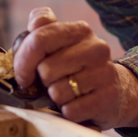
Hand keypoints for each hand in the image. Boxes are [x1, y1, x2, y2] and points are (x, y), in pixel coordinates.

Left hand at [12, 7, 137, 130]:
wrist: (114, 91)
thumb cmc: (76, 67)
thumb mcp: (61, 44)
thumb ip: (42, 29)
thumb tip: (32, 25)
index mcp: (80, 30)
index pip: (39, 39)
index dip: (23, 61)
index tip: (23, 75)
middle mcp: (96, 47)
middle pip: (46, 69)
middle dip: (42, 81)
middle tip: (52, 82)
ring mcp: (104, 71)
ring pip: (58, 91)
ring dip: (56, 97)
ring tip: (66, 92)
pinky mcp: (108, 96)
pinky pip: (71, 110)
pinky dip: (68, 111)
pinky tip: (76, 104)